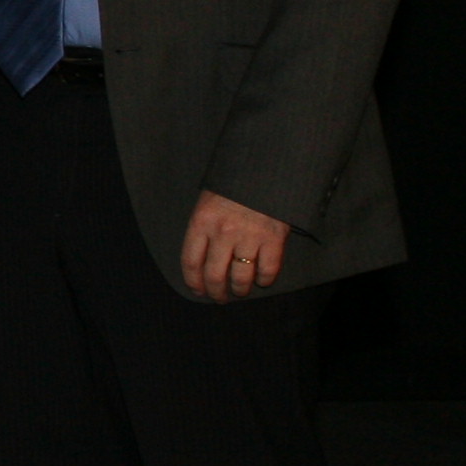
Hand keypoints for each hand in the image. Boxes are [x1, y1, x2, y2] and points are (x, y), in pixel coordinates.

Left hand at [182, 188, 290, 303]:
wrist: (264, 167)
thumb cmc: (232, 184)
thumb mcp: (208, 200)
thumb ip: (204, 227)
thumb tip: (200, 257)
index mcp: (201, 222)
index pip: (191, 262)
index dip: (193, 282)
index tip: (198, 290)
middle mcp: (223, 233)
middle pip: (214, 274)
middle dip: (216, 292)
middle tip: (219, 298)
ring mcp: (249, 237)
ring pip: (241, 277)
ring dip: (240, 289)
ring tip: (240, 291)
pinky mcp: (274, 239)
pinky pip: (268, 270)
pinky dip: (266, 280)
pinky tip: (263, 281)